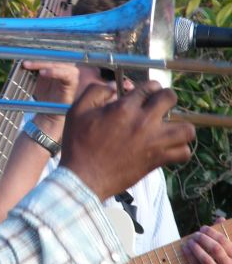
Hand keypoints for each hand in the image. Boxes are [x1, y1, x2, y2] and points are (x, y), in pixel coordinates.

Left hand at [23, 60, 78, 136]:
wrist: (48, 112)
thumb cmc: (43, 95)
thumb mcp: (35, 79)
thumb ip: (31, 67)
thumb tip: (21, 57)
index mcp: (57, 64)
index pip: (47, 54)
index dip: (35, 54)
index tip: (22, 56)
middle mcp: (65, 66)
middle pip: (52, 57)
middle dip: (37, 58)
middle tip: (24, 61)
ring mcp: (70, 73)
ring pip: (57, 63)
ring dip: (42, 64)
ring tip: (28, 65)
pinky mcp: (73, 81)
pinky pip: (65, 74)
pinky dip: (54, 72)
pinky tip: (42, 74)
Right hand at [60, 81, 194, 199]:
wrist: (83, 176)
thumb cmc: (78, 143)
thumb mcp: (77, 111)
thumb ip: (94, 92)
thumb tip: (112, 87)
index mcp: (124, 108)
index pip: (149, 87)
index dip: (150, 87)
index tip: (147, 92)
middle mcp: (143, 122)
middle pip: (170, 99)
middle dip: (166, 97)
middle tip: (160, 104)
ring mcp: (153, 142)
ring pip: (186, 129)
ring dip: (179, 125)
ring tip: (169, 127)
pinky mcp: (156, 160)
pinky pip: (183, 153)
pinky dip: (180, 150)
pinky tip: (168, 147)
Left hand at [183, 219, 231, 263]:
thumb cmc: (219, 262)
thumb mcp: (224, 251)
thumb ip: (222, 235)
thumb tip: (221, 218)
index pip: (224, 241)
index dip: (212, 232)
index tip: (203, 228)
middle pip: (216, 248)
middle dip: (203, 239)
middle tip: (195, 234)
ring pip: (206, 258)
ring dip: (195, 247)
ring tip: (189, 241)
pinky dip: (189, 255)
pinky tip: (184, 248)